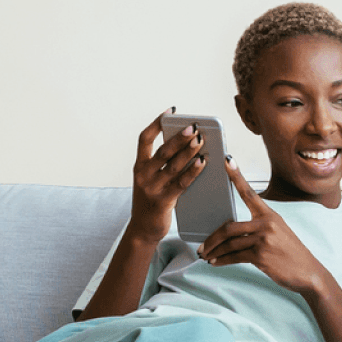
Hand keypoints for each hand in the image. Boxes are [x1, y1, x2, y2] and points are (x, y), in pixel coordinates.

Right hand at [129, 109, 205, 243]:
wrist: (142, 229)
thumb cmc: (152, 201)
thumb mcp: (152, 180)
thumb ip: (164, 165)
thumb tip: (189, 146)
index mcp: (139, 166)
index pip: (144, 139)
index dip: (157, 123)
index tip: (170, 111)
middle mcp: (143, 174)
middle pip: (163, 150)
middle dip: (180, 137)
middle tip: (194, 127)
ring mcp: (152, 188)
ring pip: (173, 165)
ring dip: (189, 152)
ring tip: (201, 141)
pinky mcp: (163, 200)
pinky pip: (181, 183)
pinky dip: (193, 171)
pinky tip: (202, 163)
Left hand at [196, 157, 327, 295]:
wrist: (307, 272)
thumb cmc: (290, 253)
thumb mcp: (278, 233)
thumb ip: (258, 228)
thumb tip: (230, 231)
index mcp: (270, 215)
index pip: (249, 192)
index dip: (236, 176)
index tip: (227, 160)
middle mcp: (266, 224)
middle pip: (229, 227)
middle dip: (212, 238)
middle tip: (202, 246)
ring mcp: (264, 240)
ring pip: (229, 244)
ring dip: (214, 251)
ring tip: (206, 256)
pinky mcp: (261, 255)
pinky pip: (234, 256)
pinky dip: (221, 260)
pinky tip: (215, 262)